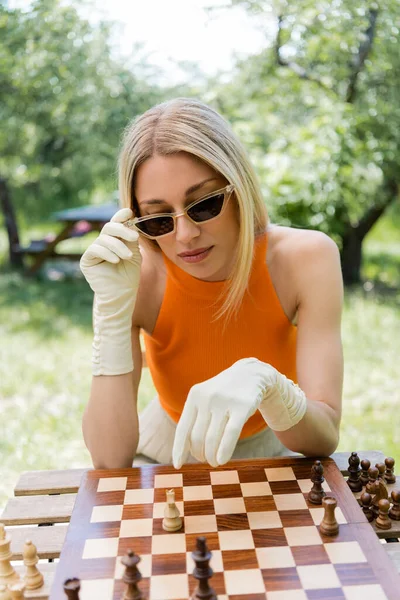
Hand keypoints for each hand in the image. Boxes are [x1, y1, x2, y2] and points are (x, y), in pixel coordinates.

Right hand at [80, 208, 141, 375]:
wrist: (122, 295)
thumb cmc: (129, 276)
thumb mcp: (135, 254)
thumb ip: (131, 239)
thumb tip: (130, 220)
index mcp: (115, 240)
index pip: (116, 223)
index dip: (121, 215)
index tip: (129, 212)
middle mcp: (103, 243)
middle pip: (109, 228)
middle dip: (122, 230)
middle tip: (134, 238)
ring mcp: (94, 251)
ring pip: (103, 239)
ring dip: (118, 246)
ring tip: (127, 257)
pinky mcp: (87, 261)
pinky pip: (95, 249)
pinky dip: (107, 253)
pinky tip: (116, 261)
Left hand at [172, 358, 306, 467]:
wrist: (251, 374)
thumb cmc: (224, 393)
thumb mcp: (205, 398)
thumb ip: (195, 419)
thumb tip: (184, 450)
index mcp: (194, 396)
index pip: (183, 428)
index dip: (179, 449)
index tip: (178, 465)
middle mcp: (207, 398)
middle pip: (198, 437)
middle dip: (200, 454)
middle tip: (205, 460)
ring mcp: (224, 402)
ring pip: (213, 439)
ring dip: (211, 456)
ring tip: (214, 462)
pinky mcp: (242, 407)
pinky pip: (230, 434)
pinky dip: (224, 451)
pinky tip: (222, 460)